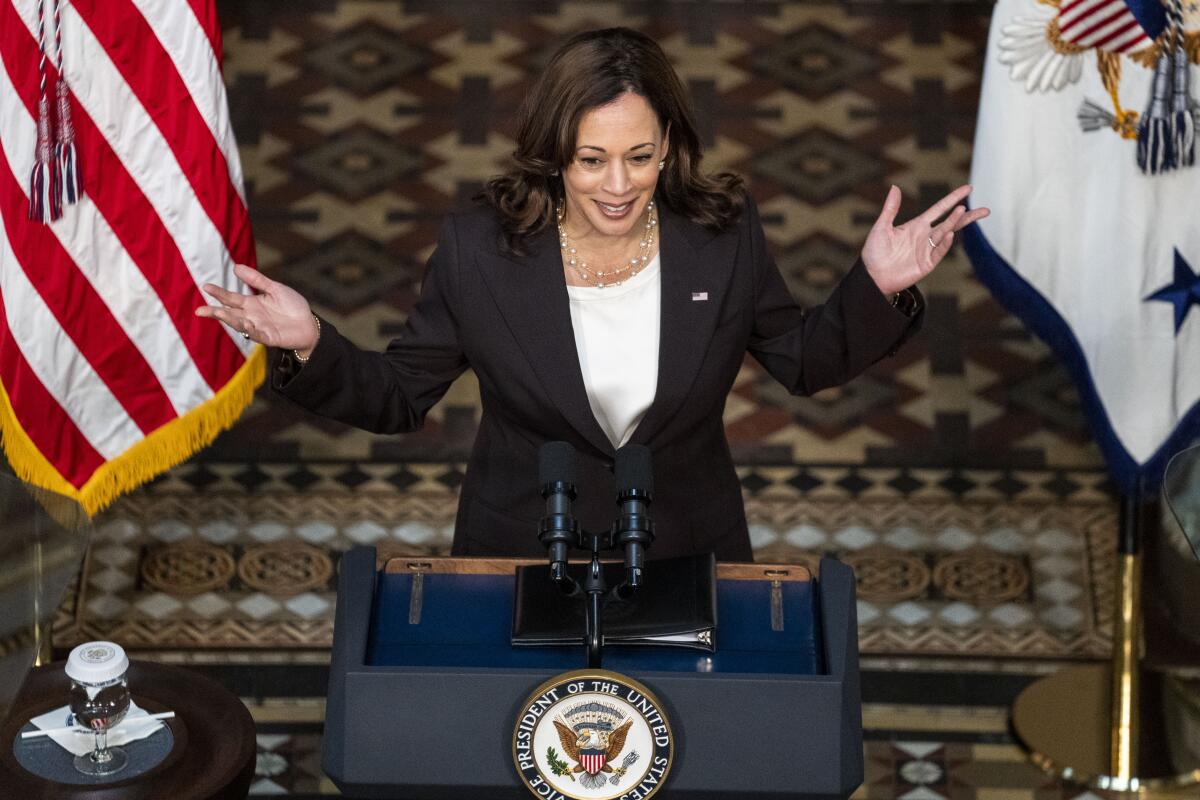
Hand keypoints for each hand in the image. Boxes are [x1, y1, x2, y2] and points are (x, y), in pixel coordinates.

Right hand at [195, 263, 319, 351]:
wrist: (309, 324)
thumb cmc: (292, 306)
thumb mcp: (274, 289)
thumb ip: (256, 280)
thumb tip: (236, 267)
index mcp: (251, 304)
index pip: (231, 298)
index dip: (219, 293)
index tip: (206, 286)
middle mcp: (251, 316)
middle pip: (230, 313)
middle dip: (215, 312)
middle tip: (200, 311)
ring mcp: (258, 328)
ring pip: (239, 324)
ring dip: (228, 320)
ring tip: (218, 313)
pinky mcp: (268, 338)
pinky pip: (256, 334)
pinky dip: (250, 329)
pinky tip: (245, 322)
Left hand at [860, 184, 989, 294]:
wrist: (872, 276)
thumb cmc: (875, 252)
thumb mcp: (881, 227)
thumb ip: (890, 209)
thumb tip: (894, 187)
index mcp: (917, 225)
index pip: (940, 209)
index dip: (953, 198)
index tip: (968, 189)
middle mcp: (926, 236)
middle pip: (951, 222)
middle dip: (967, 215)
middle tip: (986, 210)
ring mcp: (928, 250)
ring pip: (947, 234)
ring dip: (955, 223)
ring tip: (962, 211)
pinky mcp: (927, 263)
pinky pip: (938, 252)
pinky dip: (945, 243)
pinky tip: (950, 233)